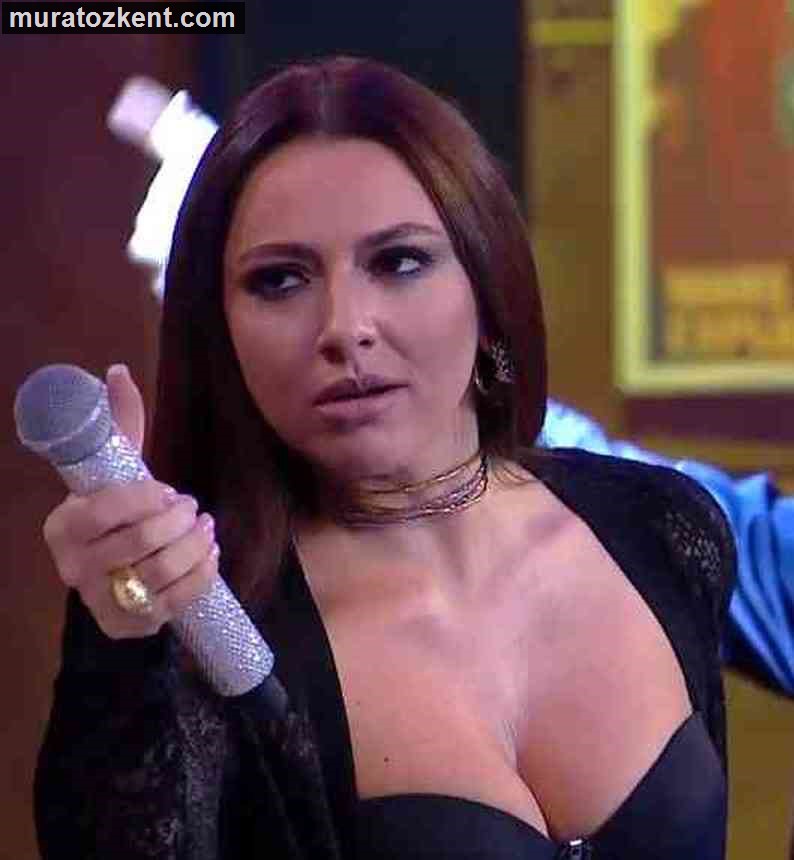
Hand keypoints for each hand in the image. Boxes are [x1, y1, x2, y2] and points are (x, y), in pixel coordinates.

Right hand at [42, 364, 218, 638]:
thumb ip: (120, 424)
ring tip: (207, 528)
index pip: (104, 511)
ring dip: (194, 548)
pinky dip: (201, 574)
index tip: (168, 489)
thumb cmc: (118, 512)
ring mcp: (100, 600)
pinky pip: (174, 602)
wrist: (116, 569)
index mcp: (62, 527)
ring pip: (158, 575)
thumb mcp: (116, 470)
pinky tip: (211, 553)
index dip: (144, 499)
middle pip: (138, 544)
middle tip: (193, 507)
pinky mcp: (129, 624)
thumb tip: (118, 371)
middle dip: (177, 522)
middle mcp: (73, 568)